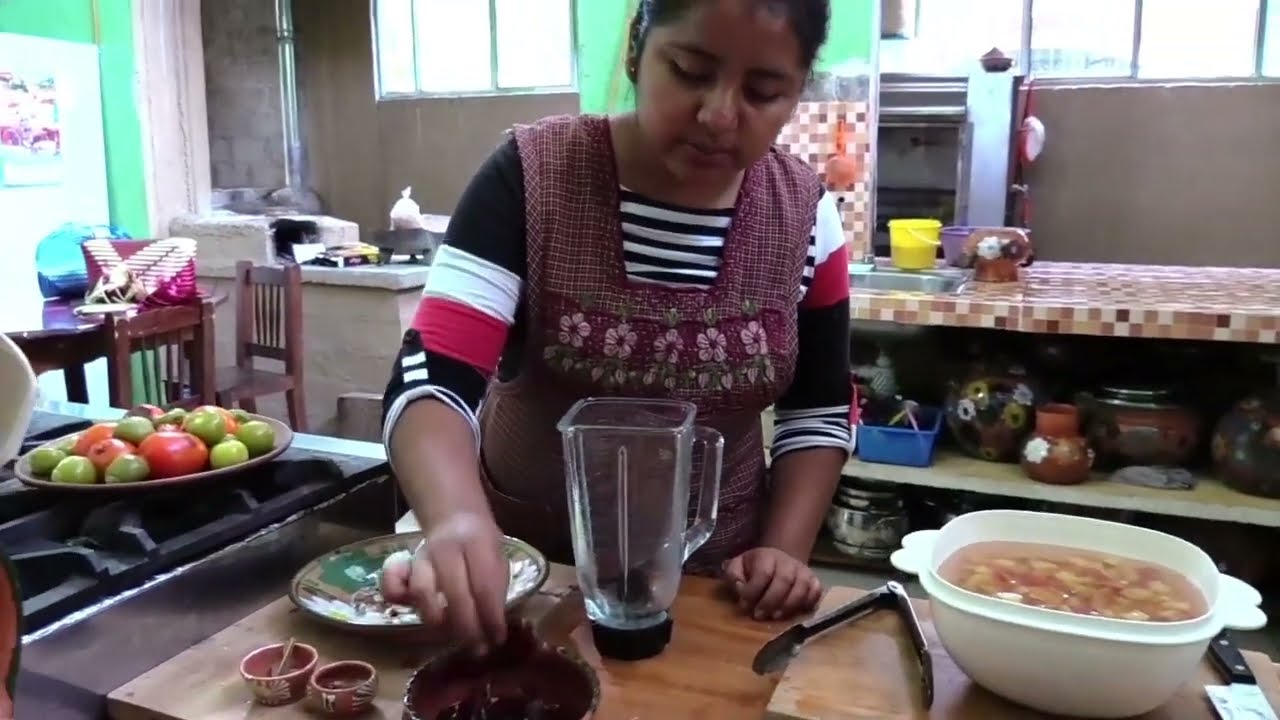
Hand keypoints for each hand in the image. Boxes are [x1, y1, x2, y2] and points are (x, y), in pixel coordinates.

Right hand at [380, 512, 509, 652]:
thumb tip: (494, 630)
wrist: (455, 517)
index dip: (491, 617)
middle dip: (467, 627)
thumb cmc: (481, 547)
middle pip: (454, 593)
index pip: (484, 585)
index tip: (498, 639)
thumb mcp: (499, 560)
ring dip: (438, 620)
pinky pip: (391, 586)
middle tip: (478, 648)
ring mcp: (422, 558)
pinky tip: (417, 611)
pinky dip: (398, 600)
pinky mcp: (403, 567)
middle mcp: (446, 549)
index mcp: (477, 543)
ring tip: (451, 635)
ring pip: (422, 592)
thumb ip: (497, 590)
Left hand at [722, 547, 822, 620]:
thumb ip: (734, 576)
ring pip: (801, 588)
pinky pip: (816, 592)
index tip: (744, 605)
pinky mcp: (814, 581)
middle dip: (770, 601)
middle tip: (759, 615)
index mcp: (767, 556)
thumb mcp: (738, 566)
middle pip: (783, 581)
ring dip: (788, 606)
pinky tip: (795, 613)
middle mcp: (788, 562)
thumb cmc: (755, 568)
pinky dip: (808, 603)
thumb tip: (741, 589)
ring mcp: (803, 571)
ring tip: (775, 616)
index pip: (763, 573)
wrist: (779, 560)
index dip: (753, 591)